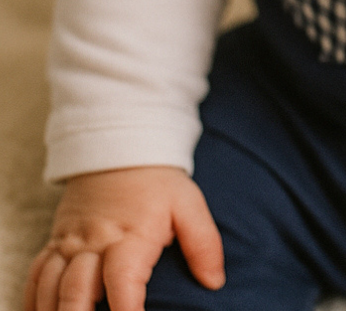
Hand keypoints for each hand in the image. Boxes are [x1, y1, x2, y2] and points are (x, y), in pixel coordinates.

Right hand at [24, 166, 223, 310]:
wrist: (122, 148)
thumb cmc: (159, 182)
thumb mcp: (189, 204)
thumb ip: (203, 242)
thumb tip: (214, 281)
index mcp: (131, 235)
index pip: (123, 278)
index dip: (125, 309)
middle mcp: (95, 243)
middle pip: (77, 289)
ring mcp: (71, 244)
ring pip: (51, 286)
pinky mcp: (56, 242)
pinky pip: (36, 275)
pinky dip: (34, 299)